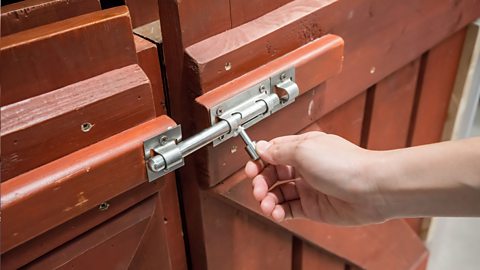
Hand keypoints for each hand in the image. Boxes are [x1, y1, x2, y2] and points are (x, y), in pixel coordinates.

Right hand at [245, 132, 387, 224]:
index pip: (272, 153)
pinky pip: (288, 209)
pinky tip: (276, 212)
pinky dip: (278, 211)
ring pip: (278, 193)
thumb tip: (261, 147)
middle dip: (261, 181)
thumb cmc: (345, 165)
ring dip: (267, 199)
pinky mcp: (313, 207)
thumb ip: (279, 150)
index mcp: (302, 147)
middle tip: (258, 189)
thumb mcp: (304, 149)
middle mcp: (305, 167)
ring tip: (267, 205)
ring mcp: (309, 188)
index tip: (250, 169)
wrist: (371, 189)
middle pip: (272, 174)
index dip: (259, 161)